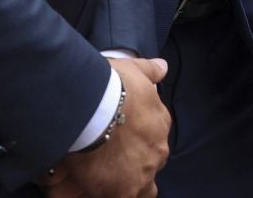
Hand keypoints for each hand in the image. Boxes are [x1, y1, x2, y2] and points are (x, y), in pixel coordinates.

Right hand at [41, 56, 170, 197]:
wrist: (95, 106)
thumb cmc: (114, 86)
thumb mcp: (136, 70)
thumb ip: (150, 70)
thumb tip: (162, 67)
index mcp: (159, 125)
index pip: (153, 140)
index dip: (138, 143)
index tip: (122, 142)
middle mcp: (156, 152)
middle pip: (149, 167)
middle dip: (135, 169)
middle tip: (111, 165)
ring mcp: (141, 173)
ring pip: (141, 189)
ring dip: (125, 186)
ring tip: (104, 183)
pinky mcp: (122, 190)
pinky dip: (107, 194)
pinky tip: (90, 191)